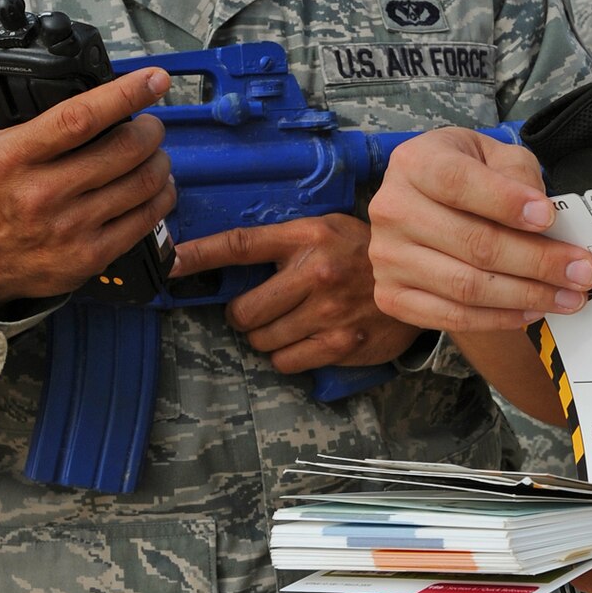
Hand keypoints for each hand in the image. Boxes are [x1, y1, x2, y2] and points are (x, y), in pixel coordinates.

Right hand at [0, 34, 172, 311]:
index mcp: (13, 156)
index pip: (80, 118)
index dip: (125, 94)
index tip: (154, 78)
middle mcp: (42, 193)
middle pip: (123, 150)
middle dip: (150, 129)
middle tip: (150, 122)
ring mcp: (69, 228)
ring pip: (142, 184)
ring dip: (160, 161)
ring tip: (153, 151)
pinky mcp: (88, 256)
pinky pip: (144, 220)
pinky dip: (160, 197)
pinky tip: (156, 185)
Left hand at [170, 213, 417, 374]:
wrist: (422, 278)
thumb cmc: (362, 253)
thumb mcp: (324, 231)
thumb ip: (282, 245)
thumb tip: (227, 264)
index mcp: (306, 238)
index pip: (239, 245)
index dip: (198, 255)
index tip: (169, 262)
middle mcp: (315, 273)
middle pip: (243, 310)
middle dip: (244, 315)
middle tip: (260, 309)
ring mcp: (329, 312)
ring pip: (262, 340)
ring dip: (266, 336)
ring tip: (289, 323)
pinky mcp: (341, 343)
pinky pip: (286, 361)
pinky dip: (287, 355)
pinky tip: (305, 339)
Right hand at [368, 128, 591, 331]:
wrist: (424, 204)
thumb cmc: (466, 175)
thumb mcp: (494, 155)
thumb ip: (518, 174)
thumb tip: (545, 219)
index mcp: (415, 163)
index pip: (459, 183)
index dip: (506, 202)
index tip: (549, 217)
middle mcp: (392, 209)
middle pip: (472, 243)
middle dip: (538, 261)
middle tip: (582, 271)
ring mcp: (387, 257)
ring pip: (466, 287)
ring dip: (527, 296)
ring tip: (569, 297)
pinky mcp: (392, 296)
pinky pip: (452, 317)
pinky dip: (499, 318)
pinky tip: (533, 310)